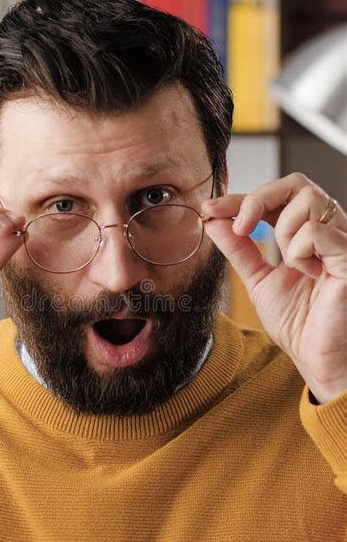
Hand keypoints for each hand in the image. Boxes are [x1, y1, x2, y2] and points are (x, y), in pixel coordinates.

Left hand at [201, 173, 346, 402]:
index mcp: (306, 233)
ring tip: (292, 265)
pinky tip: (311, 274)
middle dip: (258, 199)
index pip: (275, 196)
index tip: (209, 209)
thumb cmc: (300, 323)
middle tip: (240, 226)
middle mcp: (329, 230)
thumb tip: (213, 220)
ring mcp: (343, 240)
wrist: (318, 358)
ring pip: (307, 201)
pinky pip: (317, 232)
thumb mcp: (258, 280)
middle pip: (296, 183)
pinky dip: (301, 252)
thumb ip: (239, 249)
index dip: (239, 198)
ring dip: (284, 232)